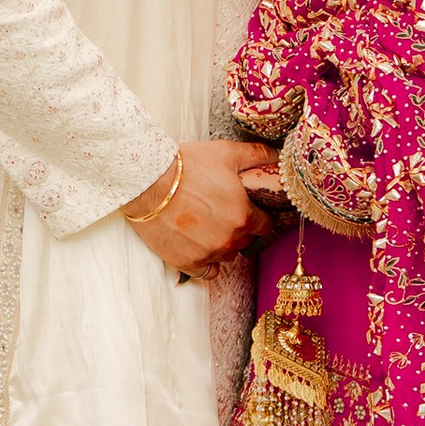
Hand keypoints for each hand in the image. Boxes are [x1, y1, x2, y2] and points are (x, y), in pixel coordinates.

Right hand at [123, 136, 278, 275]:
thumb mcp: (226, 153)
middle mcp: (230, 239)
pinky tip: (200, 247)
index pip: (265, 226)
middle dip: (239, 228)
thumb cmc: (187, 166)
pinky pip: (208, 272)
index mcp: (244, 216)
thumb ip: (257, 155)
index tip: (249, 210)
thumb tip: (277, 157)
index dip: (258, 216)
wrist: (147, 182)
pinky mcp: (188, 262)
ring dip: (222, 243)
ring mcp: (209, 253)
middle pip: (245, 240)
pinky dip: (207, 263)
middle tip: (222, 212)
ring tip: (206, 224)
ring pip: (227, 255)